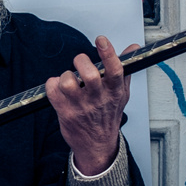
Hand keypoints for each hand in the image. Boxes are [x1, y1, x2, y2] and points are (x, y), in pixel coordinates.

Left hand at [46, 36, 139, 174]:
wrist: (97, 146)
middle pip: (90, 75)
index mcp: (114, 92)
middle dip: (82, 62)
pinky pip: (52, 91)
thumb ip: (125, 69)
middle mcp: (98, 99)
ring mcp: (80, 107)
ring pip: (67, 82)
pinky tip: (58, 87)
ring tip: (69, 79)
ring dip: (65, 75)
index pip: (115, 70)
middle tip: (80, 61)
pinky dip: (52, 84)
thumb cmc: (107, 116)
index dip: (108, 53)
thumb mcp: (121, 94)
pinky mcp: (65, 112)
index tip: (101, 40)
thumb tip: (133, 48)